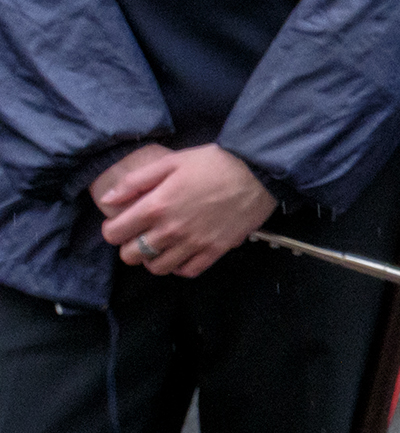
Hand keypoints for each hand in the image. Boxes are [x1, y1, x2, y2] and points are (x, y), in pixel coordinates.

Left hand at [97, 144, 275, 277]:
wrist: (259, 172)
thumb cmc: (214, 163)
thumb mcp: (172, 161)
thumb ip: (136, 180)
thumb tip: (108, 199)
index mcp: (156, 207)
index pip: (114, 234)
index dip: (114, 228)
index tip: (123, 222)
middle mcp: (170, 231)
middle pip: (131, 256)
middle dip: (131, 245)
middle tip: (143, 233)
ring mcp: (192, 244)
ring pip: (156, 268)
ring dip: (154, 258)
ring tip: (162, 245)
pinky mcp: (214, 251)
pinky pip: (186, 272)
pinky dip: (180, 266)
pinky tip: (183, 252)